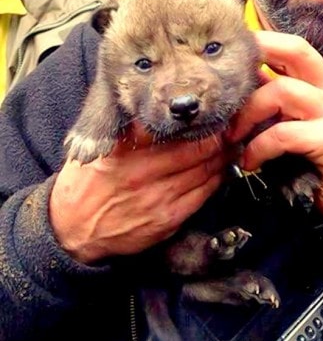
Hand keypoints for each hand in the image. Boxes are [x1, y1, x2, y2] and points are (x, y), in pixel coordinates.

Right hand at [49, 123, 227, 263]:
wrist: (72, 230)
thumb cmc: (89, 182)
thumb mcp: (102, 147)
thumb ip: (132, 129)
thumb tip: (169, 110)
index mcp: (126, 149)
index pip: (174, 128)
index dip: (200, 119)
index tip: (214, 110)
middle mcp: (143, 173)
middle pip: (199, 148)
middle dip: (220, 136)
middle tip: (233, 126)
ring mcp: (158, 197)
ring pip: (206, 170)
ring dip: (225, 156)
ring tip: (233, 144)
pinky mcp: (168, 219)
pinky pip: (204, 194)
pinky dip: (217, 178)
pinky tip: (222, 169)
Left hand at [227, 31, 322, 217]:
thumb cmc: (313, 154)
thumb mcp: (291, 119)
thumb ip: (271, 97)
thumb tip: (235, 81)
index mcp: (322, 81)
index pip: (294, 46)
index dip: (264, 40)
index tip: (232, 49)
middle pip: (295, 52)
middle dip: (256, 58)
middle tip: (226, 85)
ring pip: (282, 91)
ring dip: (248, 114)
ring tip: (233, 137)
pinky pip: (284, 134)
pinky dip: (260, 147)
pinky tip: (250, 161)